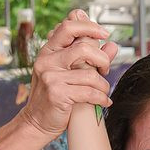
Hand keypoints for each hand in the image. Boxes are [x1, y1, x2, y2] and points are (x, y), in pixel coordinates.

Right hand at [20, 10, 117, 137]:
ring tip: (103, 91)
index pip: (68, 27)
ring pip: (90, 74)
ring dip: (103, 85)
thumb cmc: (54, 96)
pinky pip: (89, 92)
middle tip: (105, 70)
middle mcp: (47, 61)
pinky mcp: (57, 94)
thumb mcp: (68, 72)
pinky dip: (101, 98)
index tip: (105, 33)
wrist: (36, 122)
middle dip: (102, 59)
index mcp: (48, 51)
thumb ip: (89, 58)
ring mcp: (50, 77)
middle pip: (83, 48)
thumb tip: (112, 45)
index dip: (89, 26)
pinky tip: (103, 101)